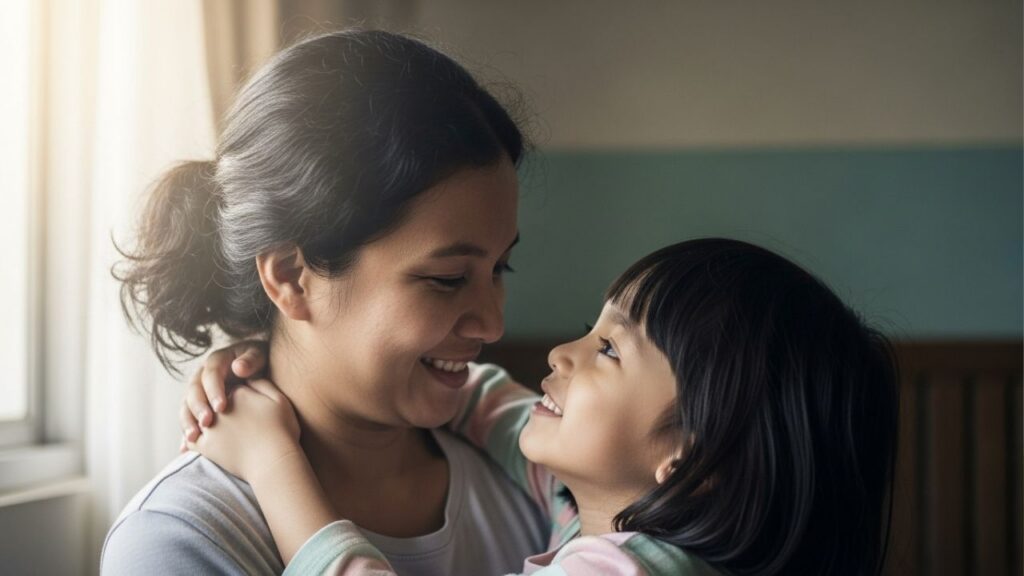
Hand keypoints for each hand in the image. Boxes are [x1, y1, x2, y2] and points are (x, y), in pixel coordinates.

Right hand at [179, 341, 268, 450]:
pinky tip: (186, 448)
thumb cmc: (262, 365)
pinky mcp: (199, 408)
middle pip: (194, 391)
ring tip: (193, 438)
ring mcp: (199, 392)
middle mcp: (203, 376)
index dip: (214, 389)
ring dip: (187, 421)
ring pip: (187, 406)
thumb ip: (251, 360)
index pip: (211, 374)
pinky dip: (187, 433)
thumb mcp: (260, 357)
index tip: (221, 407)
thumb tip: (237, 367)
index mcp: (217, 362)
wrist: (262, 375)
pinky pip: (189, 420)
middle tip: (207, 422)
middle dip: (198, 407)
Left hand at [185, 378, 300, 482]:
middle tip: (238, 426)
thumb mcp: (279, 400)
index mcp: (237, 392)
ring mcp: (210, 425)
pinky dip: (194, 440)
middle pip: (214, 403)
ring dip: (204, 424)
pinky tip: (205, 444)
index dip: (239, 400)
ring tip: (222, 436)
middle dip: (220, 411)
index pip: (231, 389)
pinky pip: (192, 439)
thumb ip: (262, 384)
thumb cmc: (281, 432)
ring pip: (200, 419)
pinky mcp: (205, 446)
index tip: (248, 411)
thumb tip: (246, 379)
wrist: (274, 462)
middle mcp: (219, 406)